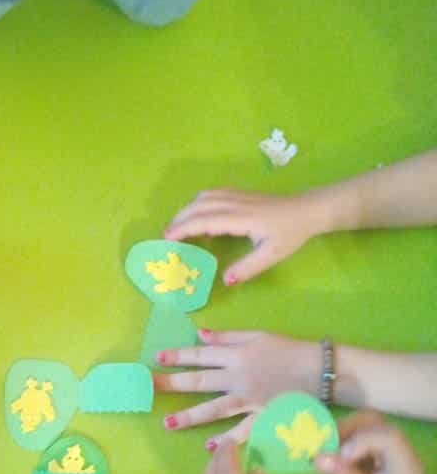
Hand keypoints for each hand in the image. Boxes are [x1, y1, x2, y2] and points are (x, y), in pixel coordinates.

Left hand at [155, 329, 320, 446]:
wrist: (322, 370)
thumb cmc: (290, 350)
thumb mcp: (259, 335)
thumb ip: (229, 336)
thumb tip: (200, 333)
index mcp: (237, 354)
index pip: (201, 354)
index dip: (178, 356)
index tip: (156, 357)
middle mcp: (238, 377)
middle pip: (200, 381)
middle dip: (172, 383)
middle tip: (148, 387)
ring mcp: (249, 400)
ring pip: (214, 409)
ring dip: (190, 416)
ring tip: (167, 423)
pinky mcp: (263, 417)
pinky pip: (242, 430)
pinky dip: (226, 439)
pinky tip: (209, 447)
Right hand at [164, 188, 327, 284]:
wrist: (308, 209)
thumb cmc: (291, 233)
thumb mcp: (272, 255)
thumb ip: (247, 268)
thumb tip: (224, 280)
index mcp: (241, 218)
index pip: (204, 221)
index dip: (183, 228)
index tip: (167, 239)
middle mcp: (235, 203)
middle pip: (198, 206)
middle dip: (178, 219)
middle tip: (165, 236)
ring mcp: (237, 196)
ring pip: (203, 197)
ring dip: (186, 210)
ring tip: (176, 226)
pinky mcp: (239, 193)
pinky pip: (212, 193)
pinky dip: (197, 203)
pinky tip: (194, 212)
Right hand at [315, 411, 425, 473]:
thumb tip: (317, 458)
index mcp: (404, 460)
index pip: (385, 436)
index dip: (359, 441)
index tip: (338, 459)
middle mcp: (398, 445)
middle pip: (372, 420)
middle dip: (345, 430)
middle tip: (323, 447)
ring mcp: (387, 443)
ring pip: (362, 422)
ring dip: (341, 433)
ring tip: (325, 451)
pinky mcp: (376, 445)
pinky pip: (357, 431)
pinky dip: (341, 438)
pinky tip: (331, 455)